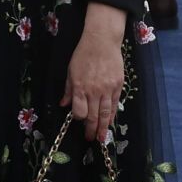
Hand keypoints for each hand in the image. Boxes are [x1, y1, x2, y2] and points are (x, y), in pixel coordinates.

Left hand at [62, 5, 127, 143]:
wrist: (102, 41)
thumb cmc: (83, 55)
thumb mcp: (70, 71)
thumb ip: (68, 90)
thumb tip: (64, 105)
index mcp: (79, 87)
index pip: (79, 111)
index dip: (79, 118)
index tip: (79, 121)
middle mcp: (94, 91)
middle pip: (94, 116)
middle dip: (92, 129)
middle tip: (91, 139)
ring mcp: (107, 89)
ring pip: (106, 113)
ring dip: (104, 127)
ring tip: (102, 138)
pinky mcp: (118, 85)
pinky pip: (115, 104)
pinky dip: (113, 114)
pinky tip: (111, 122)